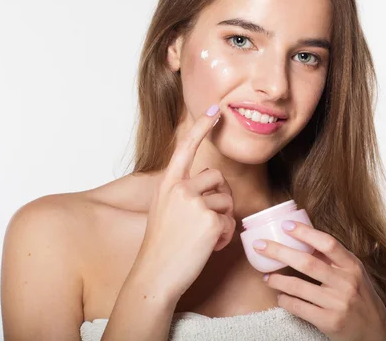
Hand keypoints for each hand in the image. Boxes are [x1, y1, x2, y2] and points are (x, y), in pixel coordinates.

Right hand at [131, 103, 235, 301]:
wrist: (155, 275)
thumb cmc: (162, 246)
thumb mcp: (164, 210)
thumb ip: (183, 192)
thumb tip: (211, 183)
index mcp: (167, 184)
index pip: (186, 148)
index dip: (202, 128)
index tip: (215, 109)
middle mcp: (179, 188)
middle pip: (217, 177)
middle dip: (220, 196)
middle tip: (208, 219)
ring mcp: (194, 203)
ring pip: (227, 200)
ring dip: (222, 219)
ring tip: (204, 237)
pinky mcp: (210, 220)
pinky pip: (230, 221)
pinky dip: (224, 236)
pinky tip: (208, 247)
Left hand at [253, 221, 385, 340]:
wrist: (376, 334)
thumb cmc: (361, 299)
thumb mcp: (356, 275)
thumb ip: (335, 259)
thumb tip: (306, 235)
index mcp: (353, 266)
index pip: (328, 243)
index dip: (305, 232)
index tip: (286, 225)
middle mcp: (346, 283)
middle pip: (307, 262)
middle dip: (279, 251)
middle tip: (260, 245)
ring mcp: (338, 303)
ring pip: (298, 286)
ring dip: (277, 279)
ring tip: (267, 277)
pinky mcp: (329, 322)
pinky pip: (299, 307)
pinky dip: (285, 300)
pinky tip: (280, 296)